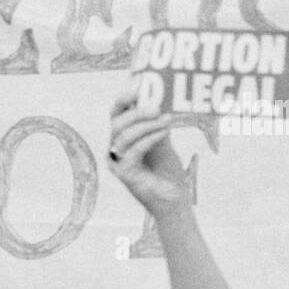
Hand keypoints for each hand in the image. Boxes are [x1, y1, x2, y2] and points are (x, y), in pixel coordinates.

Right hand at [108, 88, 190, 215]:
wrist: (173, 200)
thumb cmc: (167, 172)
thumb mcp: (163, 142)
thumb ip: (157, 124)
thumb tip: (159, 100)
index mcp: (122, 138)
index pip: (116, 114)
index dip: (123, 100)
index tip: (136, 88)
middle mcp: (115, 149)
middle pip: (117, 123)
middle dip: (137, 112)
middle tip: (156, 108)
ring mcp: (117, 162)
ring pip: (124, 136)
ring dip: (146, 125)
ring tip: (166, 120)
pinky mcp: (124, 174)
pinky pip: (133, 151)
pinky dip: (149, 139)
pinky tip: (163, 133)